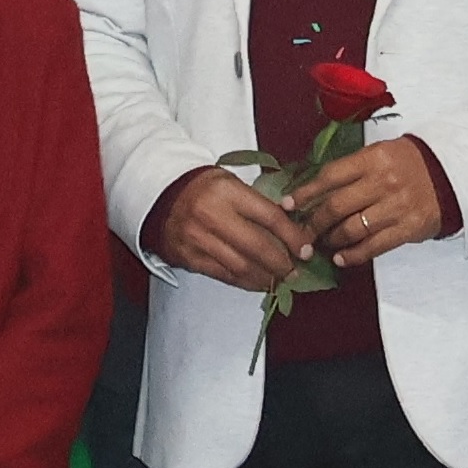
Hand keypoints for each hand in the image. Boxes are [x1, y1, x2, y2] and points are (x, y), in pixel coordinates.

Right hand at [149, 167, 309, 287]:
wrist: (161, 195)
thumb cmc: (204, 189)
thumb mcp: (232, 184)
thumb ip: (259, 204)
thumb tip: (293, 229)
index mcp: (227, 191)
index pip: (270, 216)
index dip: (292, 236)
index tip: (306, 249)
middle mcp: (212, 215)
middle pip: (257, 247)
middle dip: (282, 263)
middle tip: (295, 271)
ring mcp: (198, 239)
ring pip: (241, 266)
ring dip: (266, 277)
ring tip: (280, 280)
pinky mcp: (189, 257)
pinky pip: (224, 275)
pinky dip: (245, 282)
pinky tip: (258, 282)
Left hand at [289, 137, 446, 268]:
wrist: (450, 174)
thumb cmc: (409, 163)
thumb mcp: (380, 154)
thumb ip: (351, 170)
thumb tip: (314, 190)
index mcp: (373, 158)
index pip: (330, 176)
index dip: (305, 192)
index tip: (288, 204)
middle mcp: (384, 181)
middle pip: (337, 206)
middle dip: (314, 222)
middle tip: (303, 232)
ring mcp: (397, 206)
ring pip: (352, 228)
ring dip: (332, 240)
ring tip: (322, 244)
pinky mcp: (409, 228)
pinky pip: (374, 246)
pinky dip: (354, 255)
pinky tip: (341, 258)